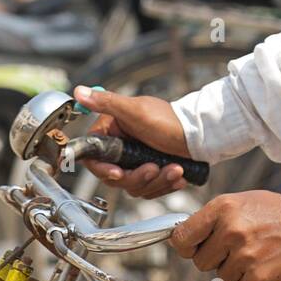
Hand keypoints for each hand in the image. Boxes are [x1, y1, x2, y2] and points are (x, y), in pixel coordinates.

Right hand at [73, 85, 190, 198]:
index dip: (103, 169)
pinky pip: (150, 189)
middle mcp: (121, 147)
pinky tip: (178, 176)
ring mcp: (136, 161)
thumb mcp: (136, 110)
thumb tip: (79, 91)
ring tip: (175, 169)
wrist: (201, 134)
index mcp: (112, 131)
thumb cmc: (170, 120)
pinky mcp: (150, 172)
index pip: (94, 157)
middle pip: (115, 177)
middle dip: (138, 176)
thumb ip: (107, 103)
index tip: (117, 173)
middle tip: (154, 168)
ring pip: (134, 185)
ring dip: (156, 181)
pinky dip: (165, 184)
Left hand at [170, 190, 280, 280]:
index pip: (182, 237)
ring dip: (235, 268)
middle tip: (236, 246)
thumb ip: (212, 218)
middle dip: (214, 258)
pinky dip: (251, 277)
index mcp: (222, 208)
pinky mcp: (256, 277)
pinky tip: (265, 261)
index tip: (193, 247)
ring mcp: (244, 255)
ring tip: (256, 250)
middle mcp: (231, 231)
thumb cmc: (273, 213)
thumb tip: (182, 236)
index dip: (186, 245)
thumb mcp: (240, 202)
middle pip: (199, 261)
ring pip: (221, 275)